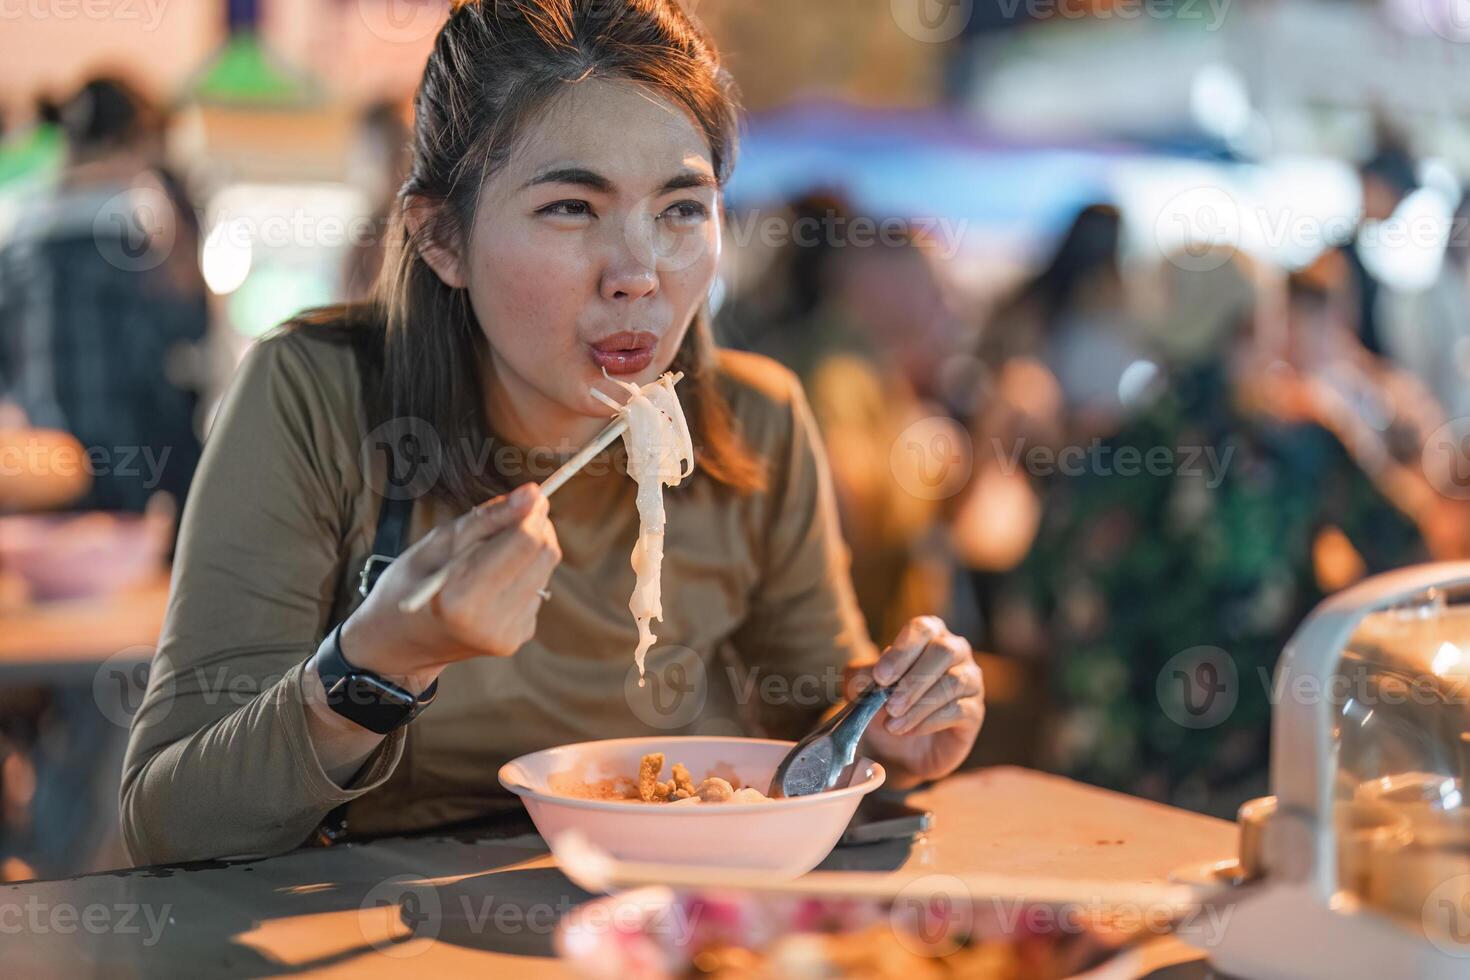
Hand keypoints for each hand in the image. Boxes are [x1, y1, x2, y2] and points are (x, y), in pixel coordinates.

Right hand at [340, 482, 561, 692]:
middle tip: (511, 518)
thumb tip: (533, 494)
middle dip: (535, 528)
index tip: (529, 496)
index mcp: (461, 598)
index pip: (525, 542)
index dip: (533, 512)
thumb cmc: (410, 582)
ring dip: (530, 550)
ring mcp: (508, 635)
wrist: (399, 641)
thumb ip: (490, 517)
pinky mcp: (518, 638)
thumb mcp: (441, 541)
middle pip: (545, 555)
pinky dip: (523, 574)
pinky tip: (494, 578)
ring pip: (546, 570)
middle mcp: (490, 623)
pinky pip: (537, 590)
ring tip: (493, 551)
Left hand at [851, 615, 983, 788]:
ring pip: (953, 682)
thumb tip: (870, 676)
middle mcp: (955, 650)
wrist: (898, 747)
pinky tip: (910, 731)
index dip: (902, 651)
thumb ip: (861, 677)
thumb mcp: (862, 689)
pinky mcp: (974, 711)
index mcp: (928, 634)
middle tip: (890, 706)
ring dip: (919, 705)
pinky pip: (959, 710)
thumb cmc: (882, 705)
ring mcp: (970, 680)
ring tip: (893, 725)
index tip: (881, 677)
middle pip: (943, 652)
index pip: (922, 628)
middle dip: (913, 681)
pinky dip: (930, 721)